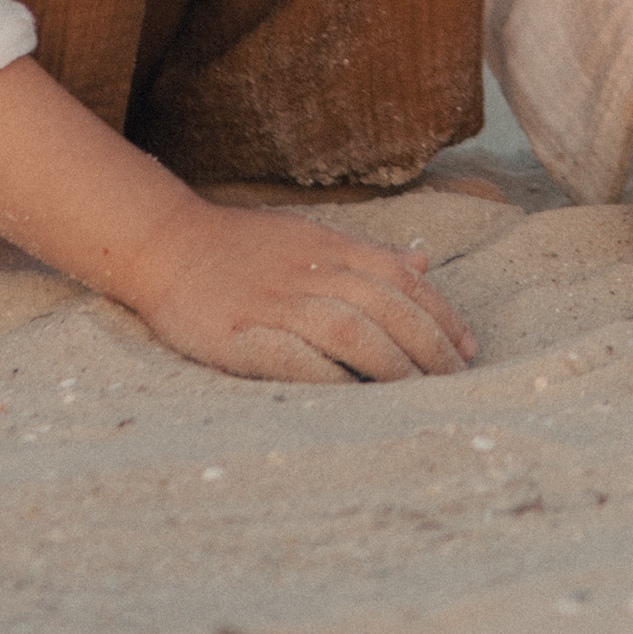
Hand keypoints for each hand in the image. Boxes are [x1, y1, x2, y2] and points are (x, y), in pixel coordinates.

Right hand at [127, 198, 477, 383]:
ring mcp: (274, 304)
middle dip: (428, 345)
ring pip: (350, 330)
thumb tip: (423, 262)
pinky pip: (292, 358)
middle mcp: (309, 272)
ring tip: (419, 395)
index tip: (468, 349)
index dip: (440, 314)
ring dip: (392, 364)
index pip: (401, 278)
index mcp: (329, 246)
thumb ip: (366, 252)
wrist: (165, 243)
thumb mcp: (309, 234)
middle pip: (385, 307)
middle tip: (455, 381)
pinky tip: (354, 399)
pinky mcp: (238, 336)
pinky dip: (329, 377)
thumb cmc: (241, 245)